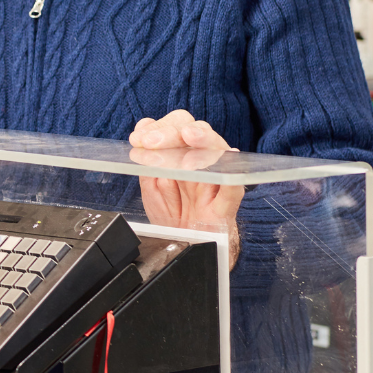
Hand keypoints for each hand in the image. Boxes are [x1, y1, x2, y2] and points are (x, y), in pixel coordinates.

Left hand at [128, 110, 241, 268]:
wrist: (185, 245)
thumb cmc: (172, 214)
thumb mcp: (151, 185)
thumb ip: (148, 158)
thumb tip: (142, 128)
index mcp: (182, 154)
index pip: (176, 126)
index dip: (158, 127)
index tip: (138, 139)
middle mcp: (201, 162)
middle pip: (196, 130)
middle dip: (172, 131)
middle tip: (151, 141)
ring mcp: (215, 181)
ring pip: (218, 151)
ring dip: (203, 140)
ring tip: (187, 137)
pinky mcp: (224, 205)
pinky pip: (234, 188)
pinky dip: (231, 174)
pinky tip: (228, 158)